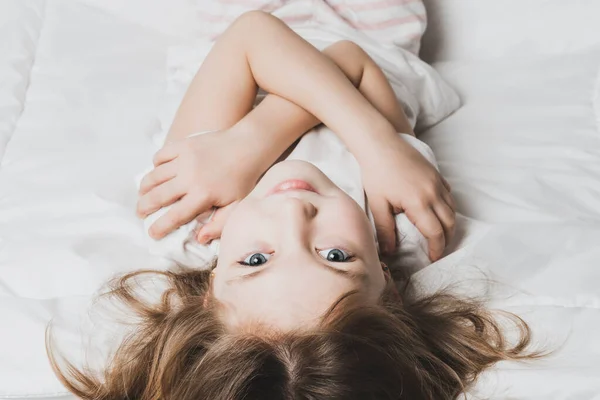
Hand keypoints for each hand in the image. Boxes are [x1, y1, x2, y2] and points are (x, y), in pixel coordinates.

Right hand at [136, 130, 261, 238]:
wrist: (248, 146)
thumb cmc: (244, 179)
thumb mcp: (237, 205)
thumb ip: (219, 224)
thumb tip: (199, 238)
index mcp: (203, 195)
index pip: (174, 216)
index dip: (160, 227)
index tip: (152, 233)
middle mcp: (190, 177)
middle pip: (158, 196)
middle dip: (144, 208)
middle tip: (141, 214)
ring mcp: (184, 159)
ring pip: (154, 176)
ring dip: (145, 188)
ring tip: (143, 196)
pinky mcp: (183, 144)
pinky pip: (161, 156)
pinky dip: (155, 165)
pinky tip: (157, 173)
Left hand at [358, 137, 455, 260]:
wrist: (381, 145)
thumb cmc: (376, 174)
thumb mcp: (378, 204)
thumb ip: (385, 230)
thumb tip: (389, 251)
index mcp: (419, 203)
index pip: (435, 233)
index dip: (436, 249)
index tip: (432, 259)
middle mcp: (433, 193)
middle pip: (450, 223)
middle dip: (447, 240)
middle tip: (438, 250)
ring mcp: (437, 182)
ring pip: (452, 209)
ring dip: (449, 225)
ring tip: (440, 235)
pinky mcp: (437, 174)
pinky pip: (449, 195)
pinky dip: (447, 208)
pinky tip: (438, 213)